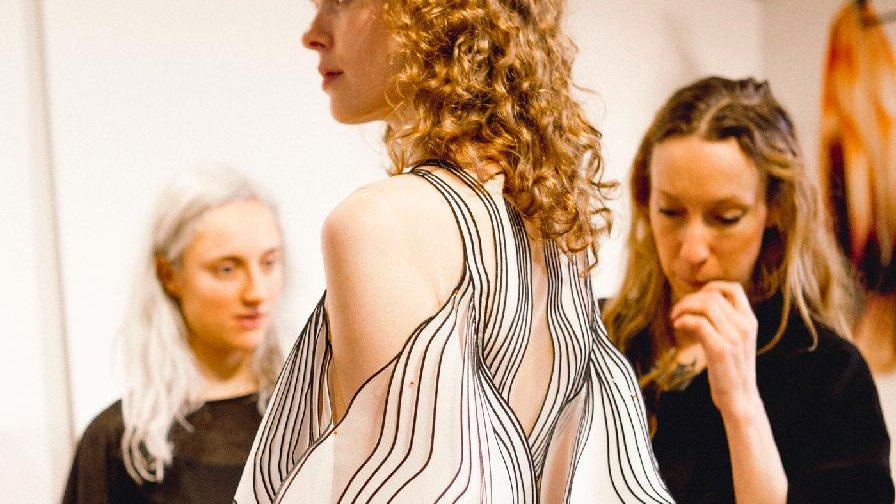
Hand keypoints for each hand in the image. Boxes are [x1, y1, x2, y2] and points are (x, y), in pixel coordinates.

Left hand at [671, 281, 760, 419]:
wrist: (739, 399)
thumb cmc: (731, 369)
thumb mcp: (734, 340)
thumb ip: (725, 322)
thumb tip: (699, 303)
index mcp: (750, 321)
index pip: (734, 288)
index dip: (711, 286)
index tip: (695, 297)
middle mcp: (744, 326)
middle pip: (713, 296)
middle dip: (690, 299)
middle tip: (677, 311)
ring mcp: (734, 337)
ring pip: (705, 306)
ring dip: (684, 308)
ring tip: (675, 317)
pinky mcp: (720, 349)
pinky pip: (698, 323)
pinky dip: (684, 320)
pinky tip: (677, 326)